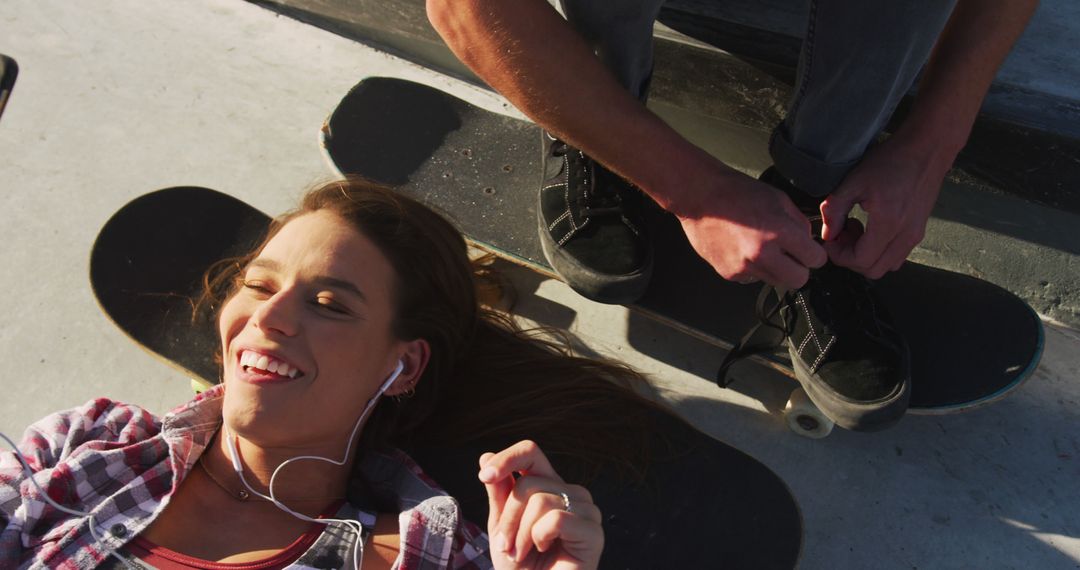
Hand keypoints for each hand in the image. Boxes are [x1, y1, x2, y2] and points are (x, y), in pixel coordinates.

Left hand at [479, 440, 602, 569]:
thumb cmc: (521, 568)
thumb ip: (499, 492)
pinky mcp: (593, 532)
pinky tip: (544, 551)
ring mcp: (587, 511)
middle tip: (506, 546)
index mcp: (551, 486)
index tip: (484, 476)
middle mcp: (572, 493)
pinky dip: (538, 538)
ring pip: (540, 499)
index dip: (507, 458)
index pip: (531, 453)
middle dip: (507, 517)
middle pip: (529, 482)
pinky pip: (555, 518)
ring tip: (521, 554)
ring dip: (520, 533)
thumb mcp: (501, 526)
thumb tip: (486, 456)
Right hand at [675, 170, 826, 288]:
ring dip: (776, 269)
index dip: (814, 255)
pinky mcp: (729, 273)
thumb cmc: (735, 191)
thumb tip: (806, 240)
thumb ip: (797, 222)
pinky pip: (752, 278)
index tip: (808, 252)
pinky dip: (752, 267)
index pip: (815, 259)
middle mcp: (762, 254)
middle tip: (791, 256)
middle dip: (799, 269)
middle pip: (799, 280)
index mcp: (779, 231)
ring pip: (775, 282)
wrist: (698, 196)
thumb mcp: (777, 198)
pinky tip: (742, 248)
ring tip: (762, 248)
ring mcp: (744, 267)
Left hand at [820, 136, 950, 278]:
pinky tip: (871, 228)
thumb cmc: (891, 161)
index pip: (861, 260)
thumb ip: (835, 209)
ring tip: (856, 230)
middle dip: (851, 258)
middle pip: (873, 270)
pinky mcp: (919, 231)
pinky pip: (897, 255)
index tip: (830, 239)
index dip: (839, 255)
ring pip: (886, 265)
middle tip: (841, 235)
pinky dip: (880, 251)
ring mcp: (916, 235)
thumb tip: (827, 234)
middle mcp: (906, 235)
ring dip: (866, 256)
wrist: (926, 150)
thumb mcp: (854, 181)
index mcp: (889, 223)